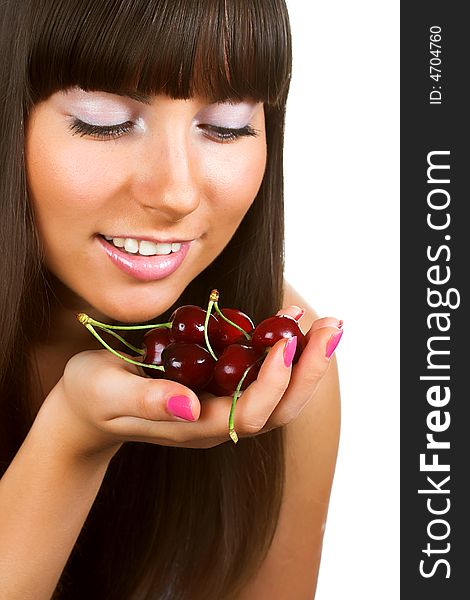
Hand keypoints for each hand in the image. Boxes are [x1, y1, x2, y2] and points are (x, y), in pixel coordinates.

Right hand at [41, 307, 341, 457]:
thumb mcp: (110, 393)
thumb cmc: (92, 397)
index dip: (273, 382)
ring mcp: (219, 402)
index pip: (249, 413)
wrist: (88, 406)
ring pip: (276, 390)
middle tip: (333, 328)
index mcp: (195, 426)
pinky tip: (289, 319)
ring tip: (326, 324)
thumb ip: (148, 400)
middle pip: (278, 406)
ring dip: (305, 359)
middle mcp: (216, 419)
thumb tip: (190, 404)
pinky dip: (279, 346)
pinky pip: (257, 369)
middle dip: (309, 370)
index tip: (287, 345)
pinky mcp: (217, 383)